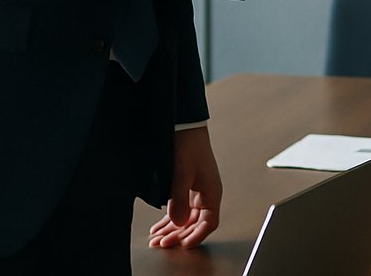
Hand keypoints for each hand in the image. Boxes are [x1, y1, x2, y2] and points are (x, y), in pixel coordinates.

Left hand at [149, 126, 221, 249]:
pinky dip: (170, 219)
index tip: (183, 245)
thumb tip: (178, 222)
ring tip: (157, 239)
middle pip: (195, 223)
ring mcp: (196, 190)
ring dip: (172, 229)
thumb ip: (179, 199)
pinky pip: (180, 208)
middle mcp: (206, 193)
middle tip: (162, 243)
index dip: (197, 236)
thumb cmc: (188, 144)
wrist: (184, 125)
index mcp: (212, 191)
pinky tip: (160, 226)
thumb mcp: (181, 173)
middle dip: (179, 235)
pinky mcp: (186, 186)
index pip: (209, 223)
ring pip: (186, 218)